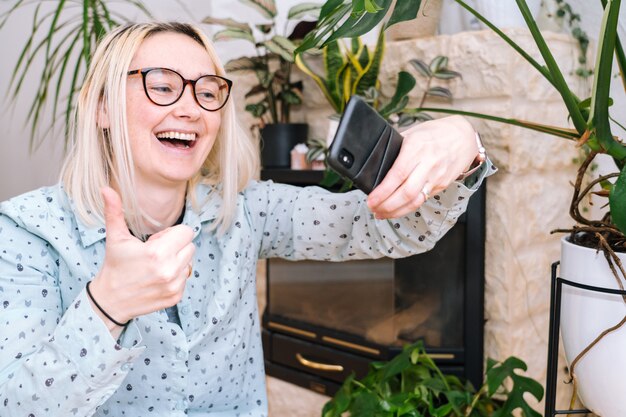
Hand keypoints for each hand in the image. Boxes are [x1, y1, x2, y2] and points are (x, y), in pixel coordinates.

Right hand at [88, 187, 195, 327]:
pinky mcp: (176, 297)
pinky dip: (175, 277)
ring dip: (177, 261)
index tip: (156, 241)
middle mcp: (169, 270)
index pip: (187, 232)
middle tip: (155, 253)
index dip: (171, 233)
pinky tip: (157, 279)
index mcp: (157, 253)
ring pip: (189, 262)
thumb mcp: (115, 238)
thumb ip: (114, 211)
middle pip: (190, 246)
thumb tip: (106, 189)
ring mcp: (174, 285)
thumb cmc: (114, 266)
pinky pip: (186, 278)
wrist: (110, 301)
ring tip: (156, 266)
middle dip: (176, 246)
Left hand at [367, 115, 478, 218]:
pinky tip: (396, 210)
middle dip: (387, 205)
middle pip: (406, 192)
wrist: (464, 137)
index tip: (371, 199)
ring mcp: (437, 176)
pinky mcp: (442, 185)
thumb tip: (377, 163)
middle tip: (373, 209)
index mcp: (416, 147)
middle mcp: (428, 163)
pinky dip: (407, 208)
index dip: (383, 191)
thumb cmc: (435, 133)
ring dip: (396, 211)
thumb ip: (396, 147)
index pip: (398, 174)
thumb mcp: (413, 133)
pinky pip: (422, 200)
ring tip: (381, 213)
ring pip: (415, 201)